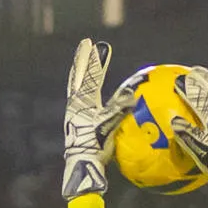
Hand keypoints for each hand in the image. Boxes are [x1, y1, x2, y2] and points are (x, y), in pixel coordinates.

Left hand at [60, 39, 122, 199]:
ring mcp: (75, 110)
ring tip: (85, 63)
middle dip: (85, 60)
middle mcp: (76, 102)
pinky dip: (83, 88)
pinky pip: (80, 97)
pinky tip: (88, 90)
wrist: (81, 163)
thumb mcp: (108, 125)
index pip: (90, 76)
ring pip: (77, 85)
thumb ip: (119, 109)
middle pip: (80, 76)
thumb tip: (133, 96)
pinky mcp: (77, 119)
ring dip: (82, 72)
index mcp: (83, 101)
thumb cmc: (95, 145)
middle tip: (86, 45)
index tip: (97, 45)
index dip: (95, 61)